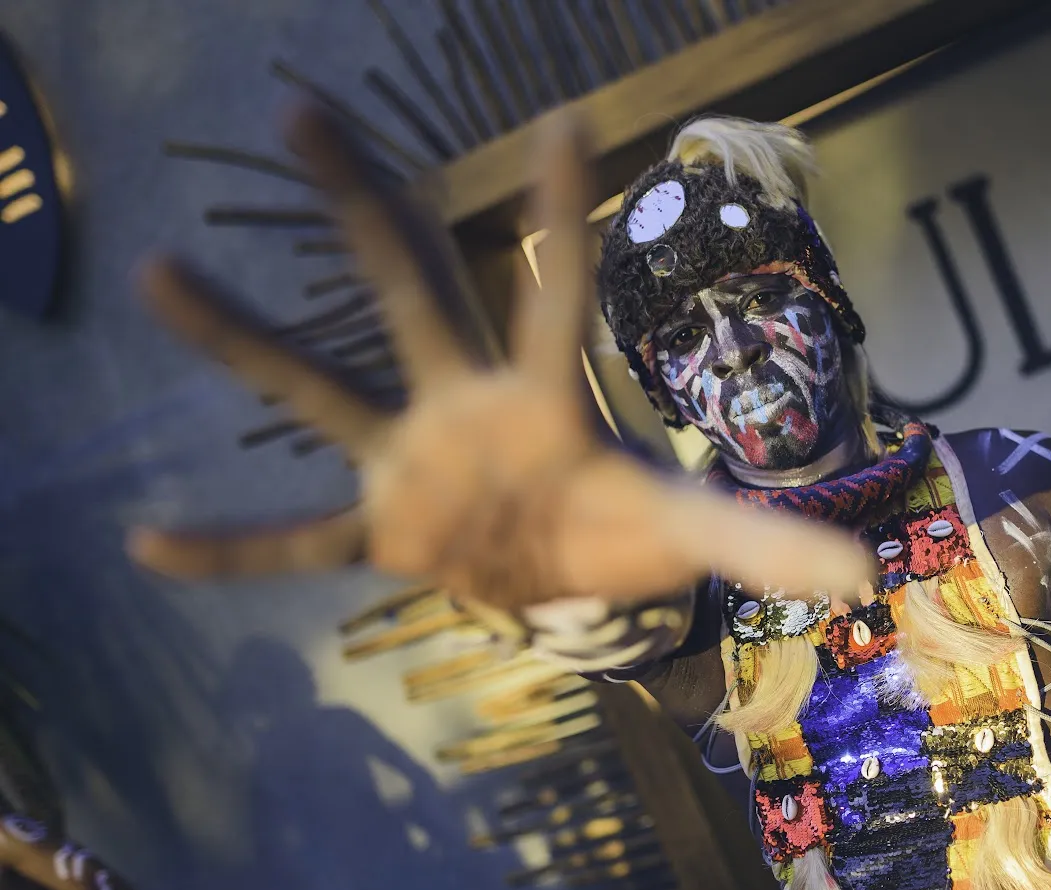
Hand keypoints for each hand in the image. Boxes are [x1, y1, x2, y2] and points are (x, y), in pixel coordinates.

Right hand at [132, 105, 869, 608]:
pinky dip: (231, 548)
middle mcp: (460, 406)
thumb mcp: (688, 533)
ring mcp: (408, 462)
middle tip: (299, 109)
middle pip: (408, 293)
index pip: (551, 294)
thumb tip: (868, 579)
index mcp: (541, 398)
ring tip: (156, 271)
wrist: (556, 578)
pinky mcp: (378, 531)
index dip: (558, 217)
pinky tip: (142, 542)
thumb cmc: (620, 530)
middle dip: (363, 208)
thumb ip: (763, 545)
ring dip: (243, 338)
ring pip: (317, 388)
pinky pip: (293, 540)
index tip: (569, 118)